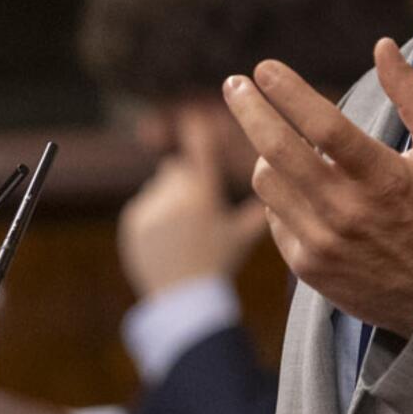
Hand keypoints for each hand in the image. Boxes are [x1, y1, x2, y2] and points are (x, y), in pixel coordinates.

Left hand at [117, 118, 270, 299]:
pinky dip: (155, 216)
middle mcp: (174, 195)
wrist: (184, 299)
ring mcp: (150, 207)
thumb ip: (260, 207)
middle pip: (177, 170)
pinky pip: (145, 206)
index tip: (193, 114)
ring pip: (161, 187)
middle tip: (198, 209)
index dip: (197, 128)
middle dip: (186, 181)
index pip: (199, 148)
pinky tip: (167, 239)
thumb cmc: (220, 263)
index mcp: (203, 194)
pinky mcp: (133, 220)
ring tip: (183, 231)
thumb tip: (279, 182)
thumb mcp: (244, 235)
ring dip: (170, 199)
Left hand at [224, 39, 412, 339]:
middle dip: (248, 109)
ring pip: (268, 182)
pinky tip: (297, 187)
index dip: (288, 91)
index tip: (265, 68)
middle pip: (277, 150)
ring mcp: (323, 242)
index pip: (323, 125)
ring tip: (278, 141)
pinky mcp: (308, 267)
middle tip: (234, 85)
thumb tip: (382, 47)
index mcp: (384, 178)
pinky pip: (273, 217)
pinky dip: (279, 194)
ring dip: (266, 153)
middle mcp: (348, 211)